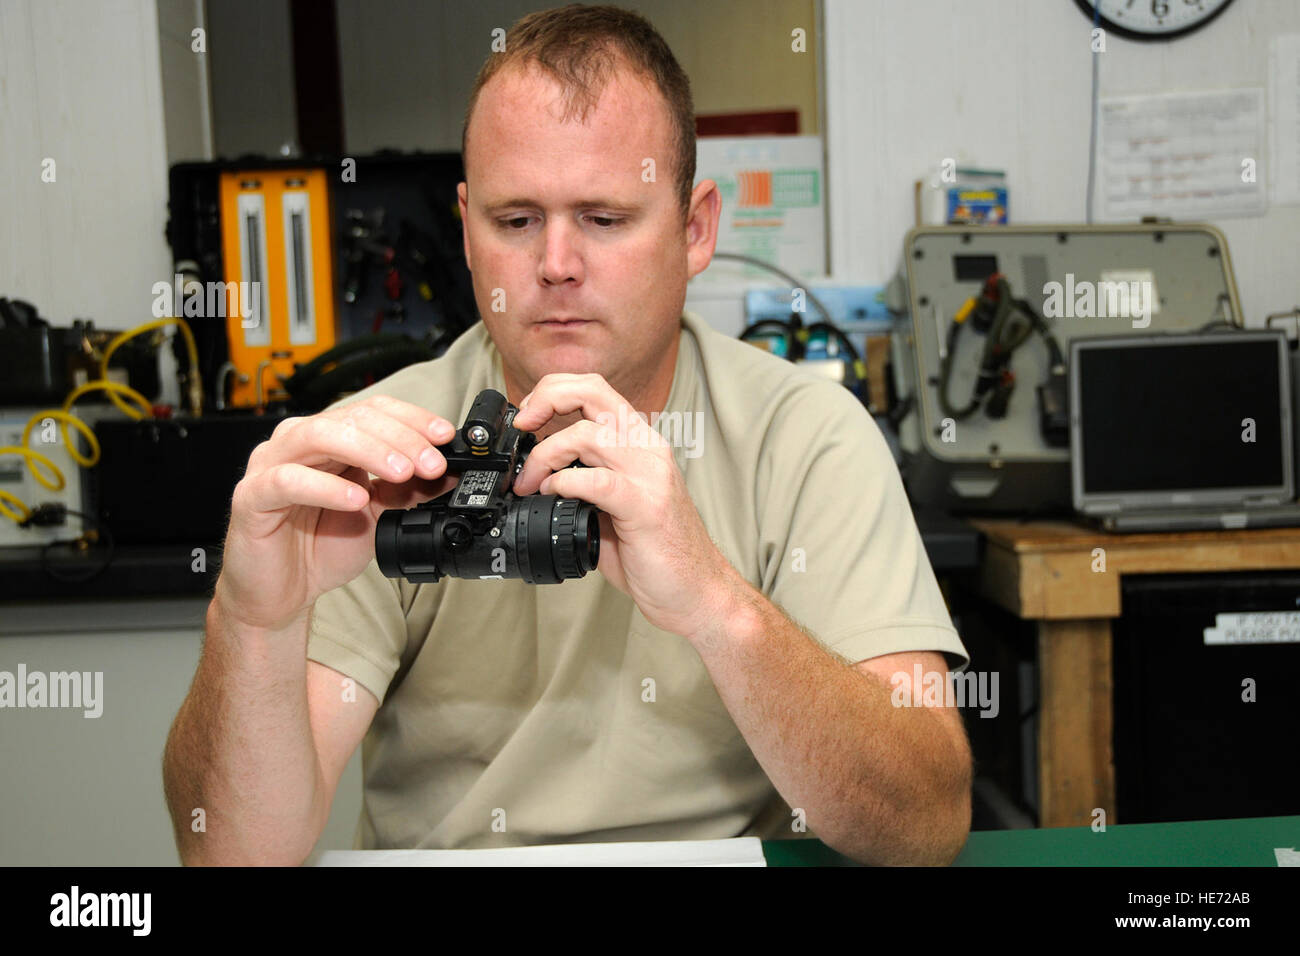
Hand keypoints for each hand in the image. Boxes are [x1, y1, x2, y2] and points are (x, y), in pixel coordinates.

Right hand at [217, 395, 458, 630]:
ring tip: (403, 473)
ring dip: (370, 451)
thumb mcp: (378, 515)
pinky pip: (288, 481)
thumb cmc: (320, 548)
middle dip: (400, 438)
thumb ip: (407, 490)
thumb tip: (449, 472)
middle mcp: (299, 443)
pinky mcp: (251, 497)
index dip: (411, 419)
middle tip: (432, 463)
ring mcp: (271, 465)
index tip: (445, 437)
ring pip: (320, 436)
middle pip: (352, 419)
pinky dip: (326, 487)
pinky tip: (356, 499)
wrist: (282, 595)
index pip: (372, 410)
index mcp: (329, 439)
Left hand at [511, 373, 741, 640]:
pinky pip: (596, 479)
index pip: (595, 389)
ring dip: (545, 454)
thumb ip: (584, 484)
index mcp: (640, 443)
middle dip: (546, 398)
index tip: (526, 417)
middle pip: (591, 391)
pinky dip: (564, 483)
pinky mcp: (645, 506)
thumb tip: (536, 479)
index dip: (553, 391)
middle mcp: (648, 449)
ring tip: (531, 483)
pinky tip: (554, 496)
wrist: (697, 592)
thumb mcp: (614, 507)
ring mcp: (649, 474)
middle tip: (521, 427)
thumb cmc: (657, 553)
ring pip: (587, 433)